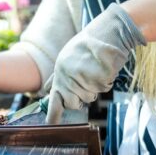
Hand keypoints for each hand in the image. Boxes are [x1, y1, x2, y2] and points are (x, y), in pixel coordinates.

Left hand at [46, 3, 146, 123]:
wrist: (109, 30)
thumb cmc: (88, 46)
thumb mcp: (66, 59)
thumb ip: (57, 77)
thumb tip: (47, 90)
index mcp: (59, 71)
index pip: (54, 98)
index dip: (53, 114)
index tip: (51, 124)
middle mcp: (68, 75)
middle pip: (73, 104)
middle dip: (80, 100)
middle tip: (86, 84)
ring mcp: (84, 76)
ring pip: (89, 97)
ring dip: (94, 88)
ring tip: (95, 70)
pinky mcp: (99, 76)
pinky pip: (103, 88)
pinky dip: (106, 80)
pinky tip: (104, 67)